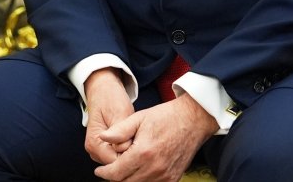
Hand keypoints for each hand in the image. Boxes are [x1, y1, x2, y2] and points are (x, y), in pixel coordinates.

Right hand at [84, 68, 136, 164]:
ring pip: (120, 163)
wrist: (103, 90)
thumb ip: (123, 134)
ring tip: (137, 137)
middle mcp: (94, 151)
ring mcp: (99, 151)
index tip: (141, 142)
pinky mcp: (105, 149)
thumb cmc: (111, 99)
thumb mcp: (120, 113)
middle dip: (132, 156)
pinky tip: (135, 140)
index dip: (132, 155)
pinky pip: (120, 157)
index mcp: (95, 143)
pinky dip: (130, 151)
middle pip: (118, 165)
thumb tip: (128, 152)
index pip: (116, 163)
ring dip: (131, 154)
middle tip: (141, 139)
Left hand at [94, 93, 217, 181]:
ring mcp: (166, 176)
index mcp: (143, 153)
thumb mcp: (138, 118)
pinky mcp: (173, 179)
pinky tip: (138, 172)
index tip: (99, 171)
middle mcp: (155, 168)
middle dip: (114, 177)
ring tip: (122, 170)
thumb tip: (102, 138)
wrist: (193, 120)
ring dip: (128, 180)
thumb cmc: (165, 117)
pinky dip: (142, 181)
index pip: (116, 173)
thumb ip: (119, 130)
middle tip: (109, 170)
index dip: (104, 173)